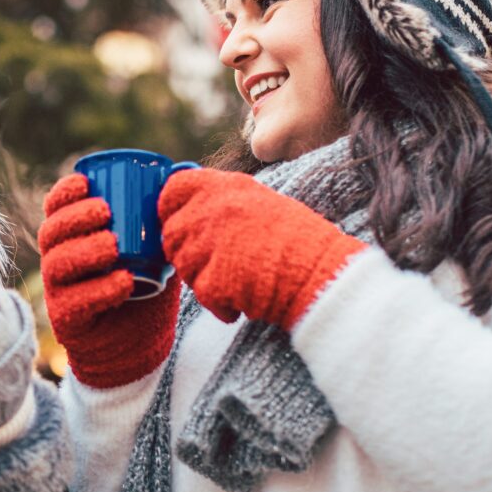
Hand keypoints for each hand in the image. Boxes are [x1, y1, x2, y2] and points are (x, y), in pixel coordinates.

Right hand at [37, 174, 179, 387]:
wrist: (140, 344)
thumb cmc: (146, 288)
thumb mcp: (155, 248)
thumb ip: (162, 217)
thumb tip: (184, 171)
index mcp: (72, 238)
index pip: (55, 209)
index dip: (64, 193)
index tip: (85, 182)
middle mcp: (58, 262)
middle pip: (51, 233)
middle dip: (74, 218)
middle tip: (105, 212)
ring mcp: (59, 292)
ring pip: (58, 264)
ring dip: (85, 251)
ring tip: (114, 245)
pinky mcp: (68, 320)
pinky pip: (76, 302)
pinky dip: (100, 290)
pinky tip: (123, 282)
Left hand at [158, 169, 365, 327]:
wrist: (322, 273)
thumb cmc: (301, 241)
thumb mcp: (262, 203)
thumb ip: (224, 203)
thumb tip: (192, 213)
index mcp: (226, 187)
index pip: (173, 189)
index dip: (169, 209)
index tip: (178, 222)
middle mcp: (212, 209)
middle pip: (172, 234)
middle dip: (187, 253)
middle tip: (216, 265)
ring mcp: (210, 244)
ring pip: (183, 266)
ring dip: (203, 279)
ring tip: (238, 282)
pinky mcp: (213, 278)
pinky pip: (202, 294)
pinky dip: (221, 305)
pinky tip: (245, 301)